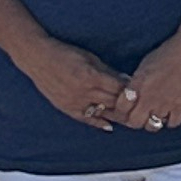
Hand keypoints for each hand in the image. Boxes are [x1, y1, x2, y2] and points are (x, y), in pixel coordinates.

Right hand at [20, 37, 144, 130]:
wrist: (38, 58)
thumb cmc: (65, 53)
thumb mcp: (90, 58)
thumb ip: (108, 71)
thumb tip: (126, 80)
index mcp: (91, 77)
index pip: (118, 88)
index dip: (131, 91)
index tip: (142, 93)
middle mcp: (84, 92)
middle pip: (113, 102)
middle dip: (128, 105)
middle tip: (142, 108)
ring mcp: (75, 102)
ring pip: (102, 112)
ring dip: (117, 116)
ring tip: (131, 118)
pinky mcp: (67, 108)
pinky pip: (86, 119)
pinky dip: (99, 123)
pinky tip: (110, 126)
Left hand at [115, 35, 180, 135]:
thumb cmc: (169, 53)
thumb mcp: (145, 65)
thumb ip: (136, 83)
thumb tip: (131, 94)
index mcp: (138, 84)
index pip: (121, 108)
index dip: (119, 111)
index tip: (123, 110)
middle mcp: (150, 97)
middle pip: (134, 122)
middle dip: (133, 120)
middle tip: (137, 116)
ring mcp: (166, 103)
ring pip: (152, 126)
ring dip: (151, 122)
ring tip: (154, 114)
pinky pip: (172, 124)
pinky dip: (170, 121)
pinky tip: (170, 113)